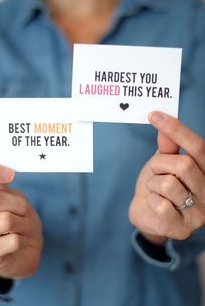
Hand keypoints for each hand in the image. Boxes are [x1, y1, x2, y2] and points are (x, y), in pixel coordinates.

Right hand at [0, 163, 42, 277]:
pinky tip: (19, 243)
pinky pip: (12, 240)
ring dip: (24, 223)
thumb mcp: (14, 198)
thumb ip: (3, 188)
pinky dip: (24, 240)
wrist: (26, 250)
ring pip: (6, 220)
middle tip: (23, 211)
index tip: (10, 175)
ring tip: (22, 228)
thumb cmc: (19, 220)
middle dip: (18, 204)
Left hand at [129, 111, 204, 244]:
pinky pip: (160, 205)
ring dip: (152, 183)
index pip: (199, 147)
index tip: (154, 115)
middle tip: (154, 171)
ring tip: (154, 190)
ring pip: (168, 184)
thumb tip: (163, 122)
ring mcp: (198, 214)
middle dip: (159, 164)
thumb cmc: (158, 184)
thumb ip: (167, 146)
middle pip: (183, 165)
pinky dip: (150, 201)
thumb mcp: (162, 161)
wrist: (146, 213)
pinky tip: (154, 206)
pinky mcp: (182, 229)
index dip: (177, 129)